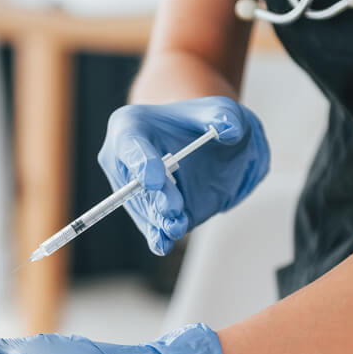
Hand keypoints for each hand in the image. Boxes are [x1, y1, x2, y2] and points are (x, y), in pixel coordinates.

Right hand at [97, 96, 269, 254]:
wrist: (201, 145)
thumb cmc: (201, 123)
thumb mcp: (218, 110)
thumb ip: (225, 115)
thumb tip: (229, 129)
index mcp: (130, 127)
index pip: (129, 145)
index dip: (141, 163)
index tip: (155, 180)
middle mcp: (123, 160)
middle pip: (134, 184)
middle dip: (155, 198)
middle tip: (173, 209)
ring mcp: (132, 189)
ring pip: (143, 208)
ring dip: (159, 220)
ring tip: (176, 226)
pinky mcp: (146, 210)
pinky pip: (148, 226)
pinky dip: (157, 235)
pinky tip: (163, 243)